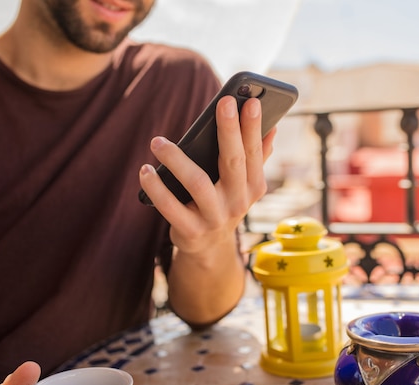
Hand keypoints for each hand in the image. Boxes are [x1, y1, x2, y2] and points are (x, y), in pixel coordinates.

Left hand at [140, 95, 274, 251]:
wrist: (209, 249)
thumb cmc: (224, 204)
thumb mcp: (243, 186)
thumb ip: (257, 159)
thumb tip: (273, 129)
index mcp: (253, 187)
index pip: (254, 153)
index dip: (253, 127)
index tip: (251, 101)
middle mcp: (238, 202)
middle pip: (233, 162)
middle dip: (230, 131)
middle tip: (223, 103)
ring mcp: (215, 218)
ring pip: (198, 183)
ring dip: (176, 159)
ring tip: (157, 142)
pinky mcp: (190, 231)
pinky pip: (170, 207)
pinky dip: (156, 188)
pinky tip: (145, 171)